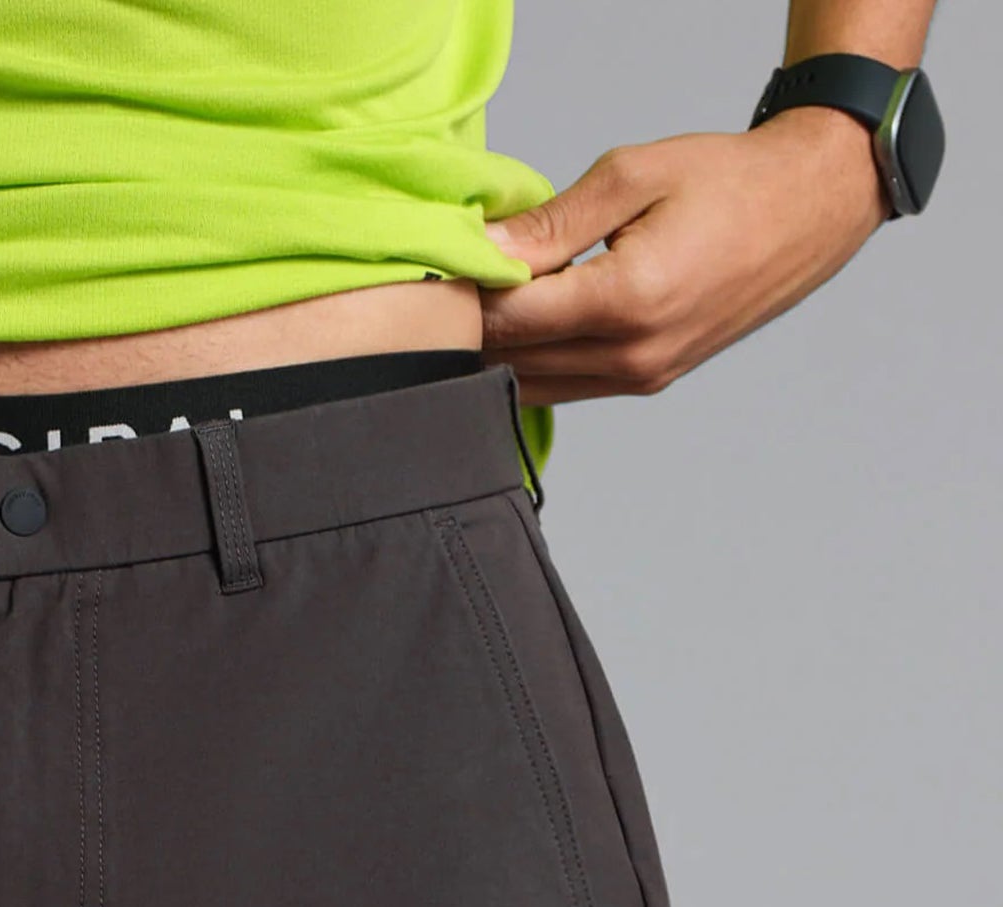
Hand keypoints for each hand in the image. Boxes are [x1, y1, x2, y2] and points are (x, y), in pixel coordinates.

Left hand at [479, 110, 890, 405]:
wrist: (807, 211)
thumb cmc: (727, 181)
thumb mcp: (634, 175)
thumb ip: (552, 222)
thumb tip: (482, 251)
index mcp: (628, 300)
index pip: (512, 318)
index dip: (466, 296)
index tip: (441, 269)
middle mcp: (633, 356)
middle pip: (514, 360)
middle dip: (473, 328)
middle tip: (446, 288)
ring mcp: (641, 378)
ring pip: (532, 384)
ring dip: (499, 352)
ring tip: (481, 305)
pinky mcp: (647, 383)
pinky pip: (564, 387)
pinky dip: (531, 363)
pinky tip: (519, 327)